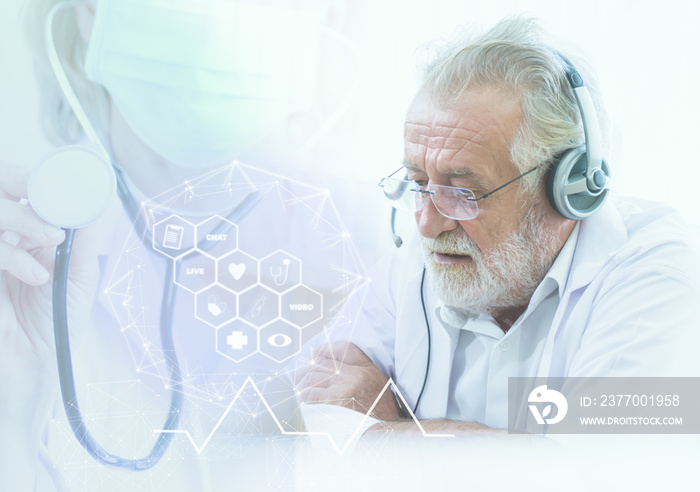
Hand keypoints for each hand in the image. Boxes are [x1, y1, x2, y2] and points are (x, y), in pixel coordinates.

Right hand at [0, 160, 98, 422]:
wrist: (31, 378)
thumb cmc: (55, 332)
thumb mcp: (77, 283)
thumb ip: (84, 245)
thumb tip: (97, 206)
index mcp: (25, 246)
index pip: (22, 202)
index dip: (35, 187)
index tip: (61, 186)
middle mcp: (3, 250)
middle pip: (4, 204)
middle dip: (27, 204)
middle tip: (54, 220)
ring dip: (22, 223)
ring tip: (49, 245)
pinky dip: (10, 254)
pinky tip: (36, 275)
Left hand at [294, 342, 401, 420]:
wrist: (385, 437)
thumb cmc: (382, 415)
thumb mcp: (380, 387)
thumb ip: (361, 375)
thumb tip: (335, 369)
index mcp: (368, 371)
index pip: (345, 349)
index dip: (327, 349)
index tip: (316, 353)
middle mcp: (355, 376)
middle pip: (323, 362)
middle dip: (307, 367)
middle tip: (299, 373)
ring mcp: (343, 389)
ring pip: (312, 376)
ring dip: (302, 382)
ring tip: (299, 386)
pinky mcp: (332, 404)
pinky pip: (309, 394)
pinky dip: (303, 396)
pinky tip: (303, 399)